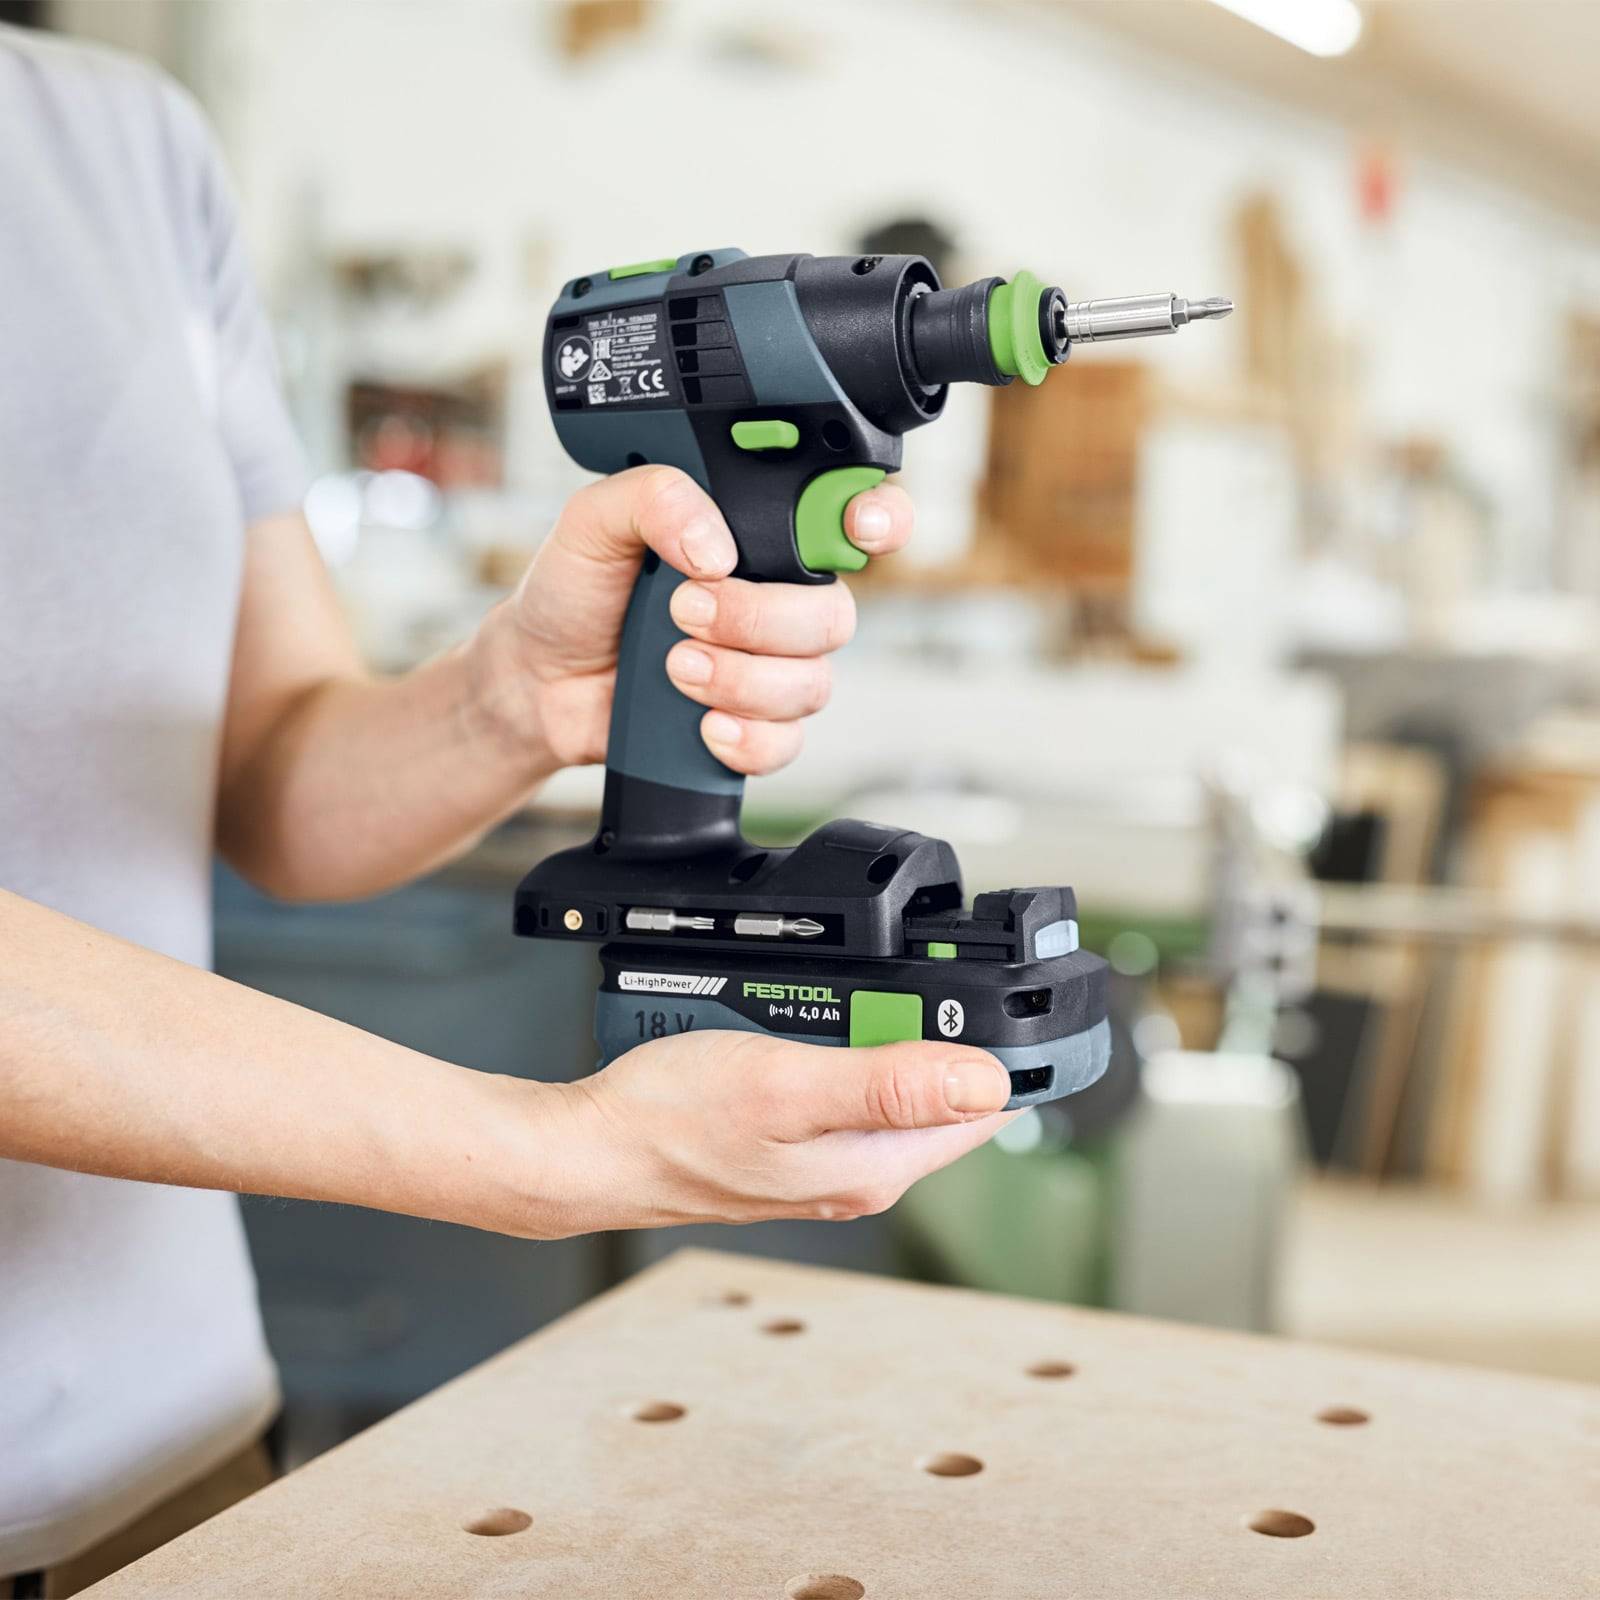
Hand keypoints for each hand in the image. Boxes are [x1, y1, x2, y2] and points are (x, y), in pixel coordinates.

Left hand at [487, 465, 912, 775]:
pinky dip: (745, 736)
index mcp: (755, 534)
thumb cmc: (573, 593)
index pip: (847, 515)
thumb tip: (713, 544)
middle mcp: (776, 598)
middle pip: (833, 613)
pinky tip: (702, 725)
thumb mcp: (593, 520)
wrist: (539, 680)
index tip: (860, 527)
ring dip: (740, 678)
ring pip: (813, 683)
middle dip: (759, 618)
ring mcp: (770, 666)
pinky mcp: (754, 726)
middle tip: (684, 611)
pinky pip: (786, 742)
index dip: (878, 517)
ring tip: (675, 666)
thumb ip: (654, 498)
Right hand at [538, 1029, 1016, 1231]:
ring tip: (818, 1002)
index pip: (984, 1109)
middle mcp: (859, 1171)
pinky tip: (786, 1023)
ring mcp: (821, 1159)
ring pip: (881, 1079)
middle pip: (934, 1086)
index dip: (997, 1049)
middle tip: (866, 991)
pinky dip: (824, 1044)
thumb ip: (890, 1085)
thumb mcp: (791, 1086)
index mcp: (877, 1166)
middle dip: (921, 1031)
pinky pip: (833, 1082)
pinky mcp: (787, 1141)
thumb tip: (987, 1082)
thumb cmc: (674, 1121)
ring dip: (868, 1033)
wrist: (590, 1149)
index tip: (990, 999)